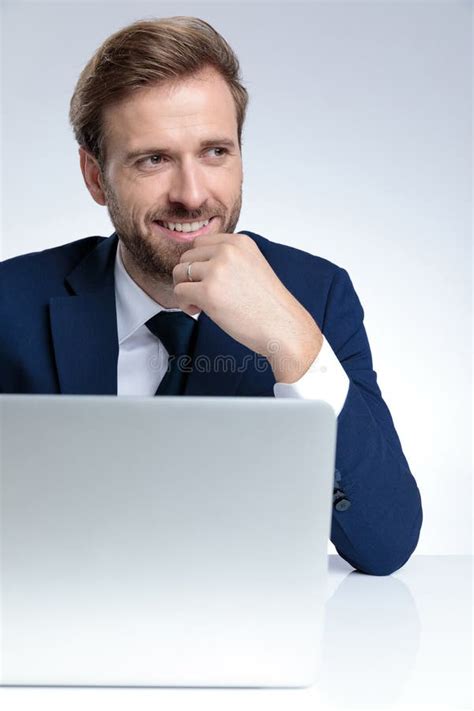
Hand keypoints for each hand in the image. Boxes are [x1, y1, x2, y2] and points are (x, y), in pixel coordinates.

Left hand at [172, 233, 322, 382]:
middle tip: (202, 295)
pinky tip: (198, 311)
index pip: (200, 243)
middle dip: (189, 277)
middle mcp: (227, 251)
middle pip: (187, 256)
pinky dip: (183, 303)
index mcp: (239, 242)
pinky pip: (179, 292)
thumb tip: (194, 265)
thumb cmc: (268, 305)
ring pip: (179, 272)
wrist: (283, 327)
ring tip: (200, 304)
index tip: (206, 280)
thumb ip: (227, 259)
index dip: (198, 264)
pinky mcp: (208, 292)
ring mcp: (217, 270)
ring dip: (184, 289)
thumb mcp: (252, 266)